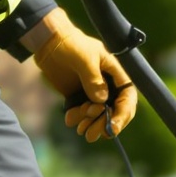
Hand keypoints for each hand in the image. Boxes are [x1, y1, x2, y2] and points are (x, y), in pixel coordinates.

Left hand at [23, 7, 136, 141]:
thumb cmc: (71, 44)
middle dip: (104, 123)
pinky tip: (69, 120)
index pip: (127, 97)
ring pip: (97, 114)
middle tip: (91, 135)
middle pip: (114, 110)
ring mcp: (91, 91)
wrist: (48, 42)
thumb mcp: (84, 58)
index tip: (112, 126)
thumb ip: (93, 79)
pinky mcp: (77, 95)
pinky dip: (77, 118)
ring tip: (80, 129)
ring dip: (90, 124)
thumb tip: (102, 101)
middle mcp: (106, 85)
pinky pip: (81, 112)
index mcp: (114, 74)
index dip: (123, 113)